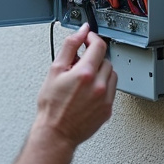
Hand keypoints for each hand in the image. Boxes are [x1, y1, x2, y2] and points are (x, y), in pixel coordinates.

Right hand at [13, 24, 117, 163]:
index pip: (98, 46)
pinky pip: (112, 90)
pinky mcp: (108, 109)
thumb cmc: (51, 105)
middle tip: (80, 62)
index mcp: (85, 73)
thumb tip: (81, 32)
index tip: (87, 39)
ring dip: (101, 71)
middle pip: (105, 59)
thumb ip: (70, 46)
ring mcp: (105, 99)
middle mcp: (98, 86)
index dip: (92, 38)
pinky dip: (103, 86)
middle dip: (93, 57)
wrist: (56, 132)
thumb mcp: (55, 70)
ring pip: (112, 74)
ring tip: (85, 78)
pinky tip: (89, 90)